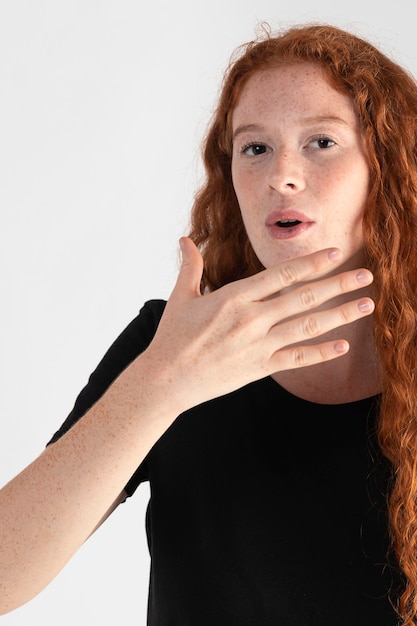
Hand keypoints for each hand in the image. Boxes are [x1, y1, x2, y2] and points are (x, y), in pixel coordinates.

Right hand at [145, 237, 373, 411]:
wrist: (165, 379)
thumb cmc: (171, 337)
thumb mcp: (180, 297)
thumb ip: (190, 266)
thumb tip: (184, 239)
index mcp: (233, 297)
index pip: (280, 275)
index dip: (311, 263)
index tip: (334, 253)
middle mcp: (251, 319)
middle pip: (303, 298)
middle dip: (338, 285)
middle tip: (367, 275)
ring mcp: (257, 345)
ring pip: (307, 326)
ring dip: (340, 315)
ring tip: (366, 305)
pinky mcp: (258, 368)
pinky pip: (296, 359)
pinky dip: (320, 353)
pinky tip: (342, 345)